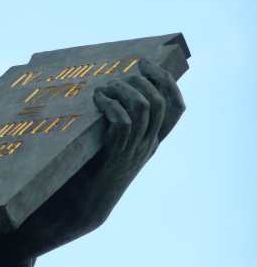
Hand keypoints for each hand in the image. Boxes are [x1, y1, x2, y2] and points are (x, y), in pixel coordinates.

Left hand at [93, 58, 185, 181]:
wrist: (89, 202)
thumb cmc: (98, 167)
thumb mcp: (117, 142)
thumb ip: (122, 121)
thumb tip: (114, 88)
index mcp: (153, 140)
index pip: (177, 109)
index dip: (168, 82)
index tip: (148, 64)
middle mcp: (149, 144)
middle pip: (159, 103)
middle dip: (142, 80)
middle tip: (122, 75)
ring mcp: (135, 150)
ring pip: (142, 108)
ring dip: (123, 90)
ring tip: (107, 87)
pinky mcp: (117, 154)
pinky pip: (122, 122)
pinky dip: (110, 105)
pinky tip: (98, 100)